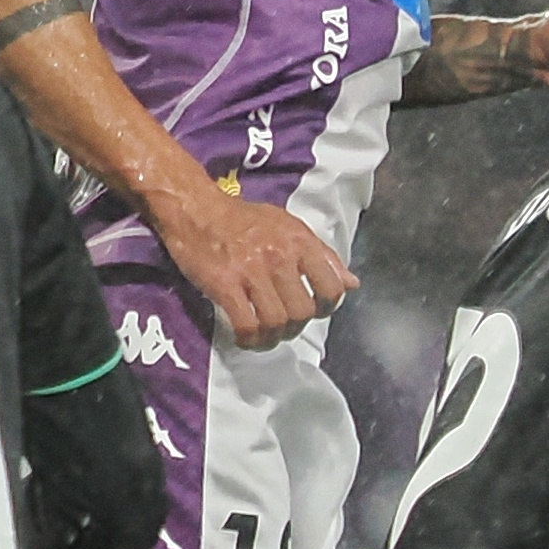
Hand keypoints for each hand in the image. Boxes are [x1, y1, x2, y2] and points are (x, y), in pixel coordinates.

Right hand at [147, 174, 354, 349]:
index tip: (312, 311)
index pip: (331, 287)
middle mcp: (280, 257)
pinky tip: (244, 338)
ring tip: (263, 336)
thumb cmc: (242, 219)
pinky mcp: (225, 284)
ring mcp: (252, 271)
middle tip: (282, 326)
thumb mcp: (289, 227)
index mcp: (299, 242)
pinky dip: (249, 340)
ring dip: (272, 338)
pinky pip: (247, 325)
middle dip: (295, 327)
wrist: (196, 209)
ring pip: (278, 322)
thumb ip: (322, 255)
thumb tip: (352, 283)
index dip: (325, 307)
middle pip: (303, 312)